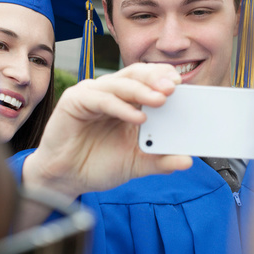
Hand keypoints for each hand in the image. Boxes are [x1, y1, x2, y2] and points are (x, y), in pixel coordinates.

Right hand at [22, 63, 192, 198]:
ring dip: (143, 91)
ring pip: (121, 84)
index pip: (149, 79)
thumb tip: (187, 160)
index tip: (184, 85)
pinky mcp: (75, 101)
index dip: (165, 78)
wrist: (66, 179)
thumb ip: (161, 161)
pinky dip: (122, 107)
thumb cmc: (99, 164)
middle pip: (137, 74)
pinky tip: (137, 117)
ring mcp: (93, 93)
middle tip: (174, 87)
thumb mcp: (137, 163)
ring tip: (161, 100)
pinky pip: (102, 99)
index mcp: (128, 100)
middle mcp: (112, 92)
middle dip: (157, 79)